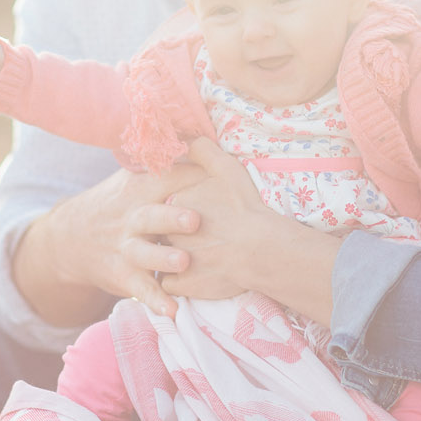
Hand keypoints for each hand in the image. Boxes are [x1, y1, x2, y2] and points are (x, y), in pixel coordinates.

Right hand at [22, 163, 209, 320]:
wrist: (71, 237)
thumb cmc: (120, 203)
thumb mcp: (132, 178)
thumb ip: (163, 163)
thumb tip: (202, 137)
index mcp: (139, 189)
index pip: (166, 178)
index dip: (189, 175)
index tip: (215, 172)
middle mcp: (131, 217)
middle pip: (151, 215)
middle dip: (172, 217)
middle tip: (195, 219)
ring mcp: (125, 248)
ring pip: (145, 254)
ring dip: (164, 259)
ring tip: (183, 263)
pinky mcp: (122, 276)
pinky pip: (140, 290)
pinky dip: (156, 302)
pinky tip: (173, 312)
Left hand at [159, 138, 280, 301]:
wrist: (261, 248)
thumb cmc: (245, 207)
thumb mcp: (226, 168)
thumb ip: (201, 148)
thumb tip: (183, 135)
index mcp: (171, 203)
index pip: (163, 207)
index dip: (177, 213)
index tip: (195, 217)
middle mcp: (165, 231)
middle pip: (160, 232)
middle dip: (170, 236)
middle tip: (196, 239)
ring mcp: (171, 259)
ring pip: (160, 259)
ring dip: (169, 260)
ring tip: (190, 259)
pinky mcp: (181, 284)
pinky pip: (168, 284)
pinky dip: (178, 283)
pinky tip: (193, 277)